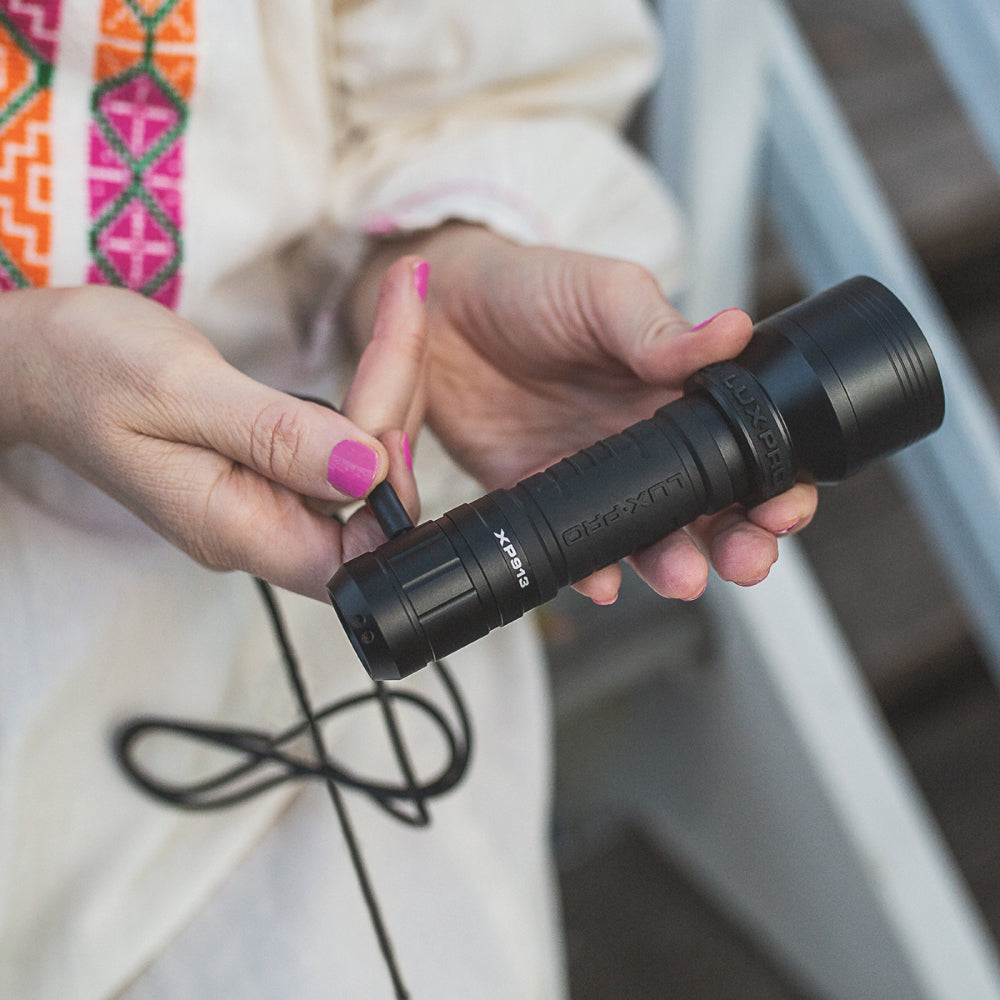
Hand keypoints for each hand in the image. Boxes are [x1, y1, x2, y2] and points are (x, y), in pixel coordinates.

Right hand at [1, 257, 427, 599]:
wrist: (35, 357)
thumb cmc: (84, 369)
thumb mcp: (178, 390)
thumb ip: (275, 436)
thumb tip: (369, 471)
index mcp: (237, 529)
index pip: (357, 550)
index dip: (393, 485)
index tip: (388, 401)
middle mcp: (261, 527)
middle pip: (376, 499)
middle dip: (401, 403)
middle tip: (403, 305)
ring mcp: (268, 499)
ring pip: (368, 465)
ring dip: (393, 387)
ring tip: (399, 300)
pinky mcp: (271, 468)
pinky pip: (343, 443)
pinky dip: (369, 389)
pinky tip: (381, 342)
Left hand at [352, 225, 817, 603]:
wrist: (442, 308)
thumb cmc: (531, 287)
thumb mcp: (603, 295)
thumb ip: (660, 329)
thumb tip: (731, 333)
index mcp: (676, 391)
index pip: (744, 446)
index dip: (774, 483)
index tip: (783, 506)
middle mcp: (642, 441)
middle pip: (709, 508)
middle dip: (737, 542)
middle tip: (747, 560)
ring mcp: (593, 474)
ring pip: (648, 536)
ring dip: (671, 563)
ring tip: (681, 576)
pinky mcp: (539, 495)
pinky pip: (571, 544)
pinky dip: (589, 570)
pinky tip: (601, 580)